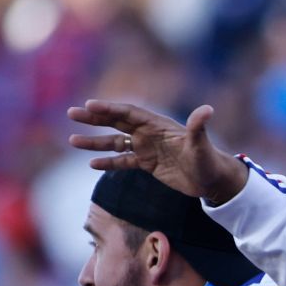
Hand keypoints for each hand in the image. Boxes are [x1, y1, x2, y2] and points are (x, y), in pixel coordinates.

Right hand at [67, 100, 248, 203]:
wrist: (213, 179)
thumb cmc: (209, 160)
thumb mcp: (202, 145)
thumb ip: (198, 128)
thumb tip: (207, 110)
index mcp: (158, 125)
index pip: (129, 113)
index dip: (110, 108)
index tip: (89, 105)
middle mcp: (149, 134)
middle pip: (116, 122)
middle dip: (94, 118)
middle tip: (72, 113)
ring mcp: (147, 149)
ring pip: (115, 143)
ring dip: (95, 142)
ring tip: (72, 141)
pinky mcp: (148, 164)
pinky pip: (123, 161)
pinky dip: (108, 162)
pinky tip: (92, 163)